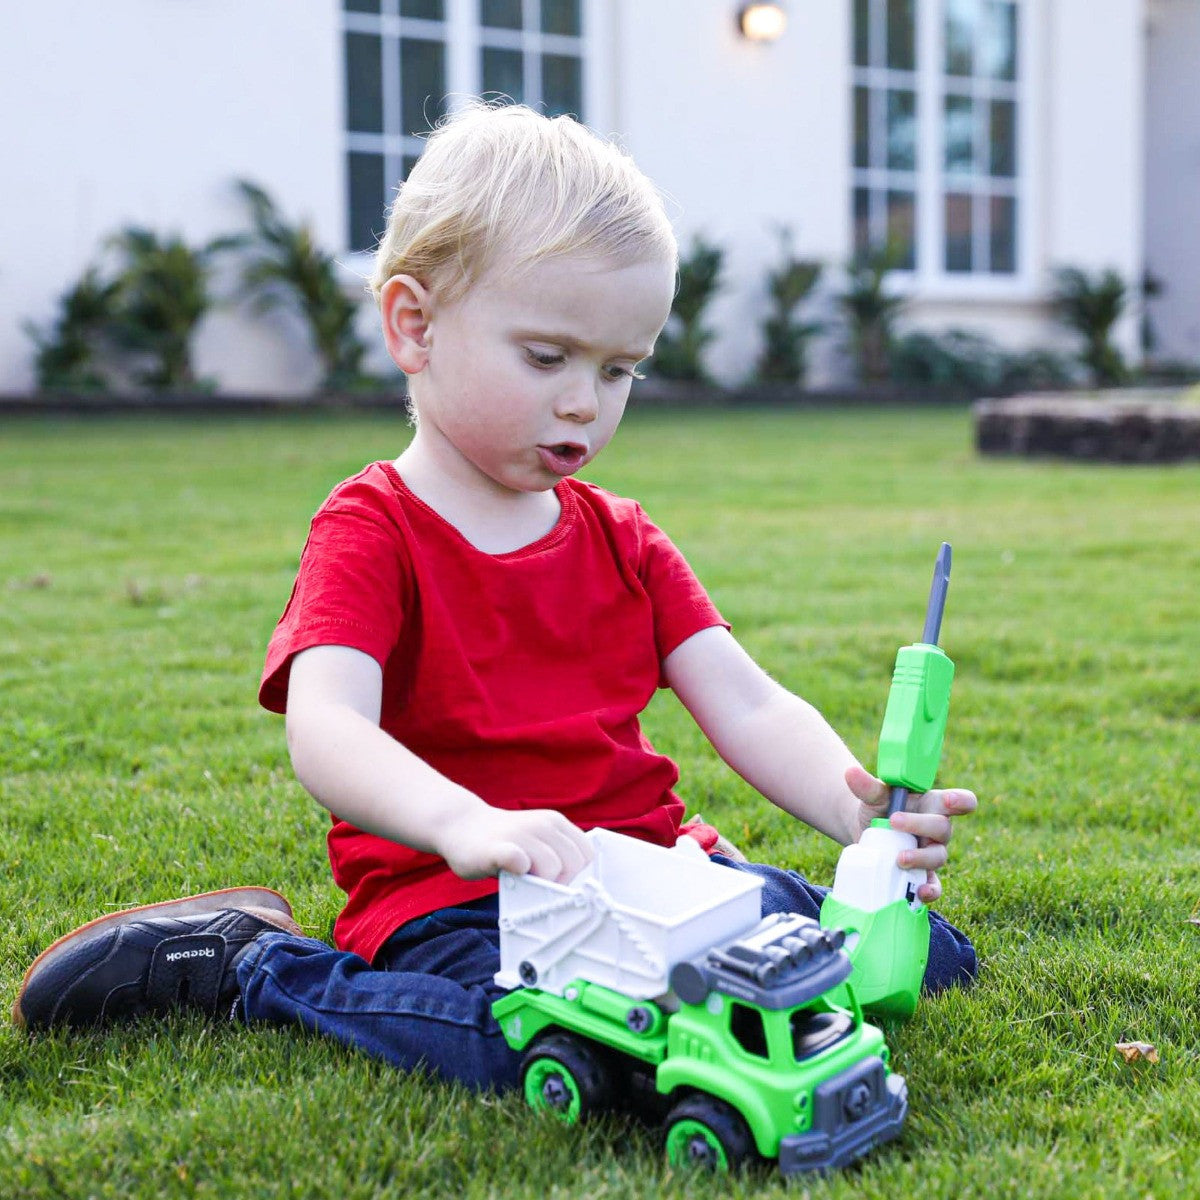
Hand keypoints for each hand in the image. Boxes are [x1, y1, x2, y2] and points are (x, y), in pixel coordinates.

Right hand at [438, 805, 592, 883]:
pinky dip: (519, 870)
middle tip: (538, 884)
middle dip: (561, 882)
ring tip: (522, 879)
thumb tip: (580, 889)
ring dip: (540, 882)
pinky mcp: (496, 848)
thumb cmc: (504, 842)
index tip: (558, 882)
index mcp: (555, 823)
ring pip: (552, 867)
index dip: (577, 874)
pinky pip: (518, 859)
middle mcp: (542, 825)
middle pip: (572, 864)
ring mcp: (519, 834)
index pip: (586, 854)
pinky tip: (510, 872)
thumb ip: (557, 854)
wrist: (460, 826)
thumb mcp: (538, 841)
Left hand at [845, 764, 976, 903]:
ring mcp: (931, 853)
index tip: (948, 800)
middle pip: (943, 827)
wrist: (864, 831)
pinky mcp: (922, 874)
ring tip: (898, 858)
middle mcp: (937, 830)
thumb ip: (867, 785)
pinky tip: (919, 892)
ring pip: (938, 857)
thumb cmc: (878, 807)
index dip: (961, 801)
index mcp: (932, 804)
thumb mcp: (874, 795)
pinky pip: (934, 885)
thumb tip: (850, 772)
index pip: (962, 801)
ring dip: (920, 857)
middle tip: (893, 821)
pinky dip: (930, 891)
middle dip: (920, 825)